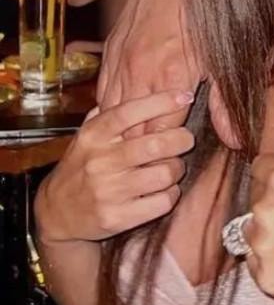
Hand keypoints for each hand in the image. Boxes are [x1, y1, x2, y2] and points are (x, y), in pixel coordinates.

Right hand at [36, 89, 195, 243]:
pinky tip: (162, 190)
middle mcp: (100, 161)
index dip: (160, 102)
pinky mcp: (118, 217)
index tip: (184, 96)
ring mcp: (108, 191)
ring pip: (166, 173)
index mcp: (93, 136)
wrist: (57, 213)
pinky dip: (171, 194)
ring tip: (171, 167)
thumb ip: (109, 115)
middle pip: (157, 143)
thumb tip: (142, 87)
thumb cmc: (81, 168)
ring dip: (177, 169)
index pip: (128, 112)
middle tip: (185, 139)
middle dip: (182, 139)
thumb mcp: (86, 138)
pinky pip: (164, 201)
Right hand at [97, 0, 236, 146]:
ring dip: (127, 129)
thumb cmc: (211, 13)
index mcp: (168, 77)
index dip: (169, 152)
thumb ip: (227, 103)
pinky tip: (125, 117)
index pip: (159, 135)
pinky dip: (114, 106)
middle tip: (162, 158)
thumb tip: (236, 141)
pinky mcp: (112, 47)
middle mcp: (137, 71)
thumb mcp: (228, 60)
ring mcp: (121, 59)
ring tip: (141, 145)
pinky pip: (105, 88)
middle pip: (133, 128)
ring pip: (115, 110)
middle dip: (146, 147)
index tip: (180, 161)